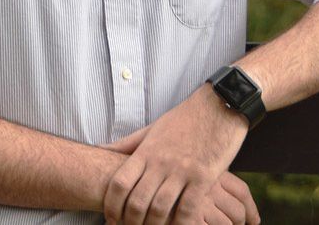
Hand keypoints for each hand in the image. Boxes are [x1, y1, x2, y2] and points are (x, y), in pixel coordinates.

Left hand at [102, 85, 251, 223]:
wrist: (218, 106)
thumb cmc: (184, 119)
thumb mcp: (152, 128)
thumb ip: (128, 144)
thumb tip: (100, 149)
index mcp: (146, 151)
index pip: (119, 183)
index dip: (112, 205)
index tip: (111, 217)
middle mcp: (161, 162)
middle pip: (137, 202)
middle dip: (131, 222)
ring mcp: (182, 171)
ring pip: (160, 209)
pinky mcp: (203, 178)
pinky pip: (188, 209)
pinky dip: (180, 224)